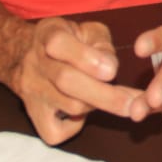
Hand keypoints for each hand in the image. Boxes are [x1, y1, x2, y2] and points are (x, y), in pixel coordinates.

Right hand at [5, 17, 145, 144]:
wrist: (27, 53)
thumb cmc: (70, 40)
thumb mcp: (88, 30)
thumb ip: (102, 44)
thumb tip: (110, 68)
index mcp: (48, 33)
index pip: (58, 43)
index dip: (85, 58)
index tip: (111, 70)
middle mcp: (34, 62)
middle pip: (66, 81)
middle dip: (105, 94)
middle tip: (134, 103)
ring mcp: (31, 90)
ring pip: (68, 105)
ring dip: (97, 104)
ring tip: (109, 96)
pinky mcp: (32, 114)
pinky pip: (54, 132)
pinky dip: (74, 127)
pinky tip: (83, 113)